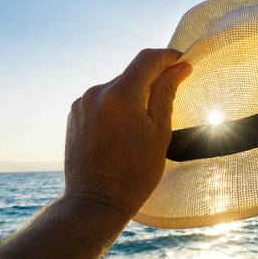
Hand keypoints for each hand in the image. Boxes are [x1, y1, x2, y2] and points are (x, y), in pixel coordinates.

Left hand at [64, 49, 191, 217]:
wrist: (96, 202)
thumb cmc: (134, 173)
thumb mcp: (160, 131)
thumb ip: (167, 92)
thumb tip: (180, 66)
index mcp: (120, 96)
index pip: (147, 59)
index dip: (168, 56)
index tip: (183, 61)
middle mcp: (97, 93)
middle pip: (132, 73)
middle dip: (153, 79)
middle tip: (171, 96)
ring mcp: (82, 103)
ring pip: (117, 86)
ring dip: (134, 93)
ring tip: (144, 121)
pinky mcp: (75, 114)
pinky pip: (103, 99)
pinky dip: (118, 104)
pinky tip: (124, 127)